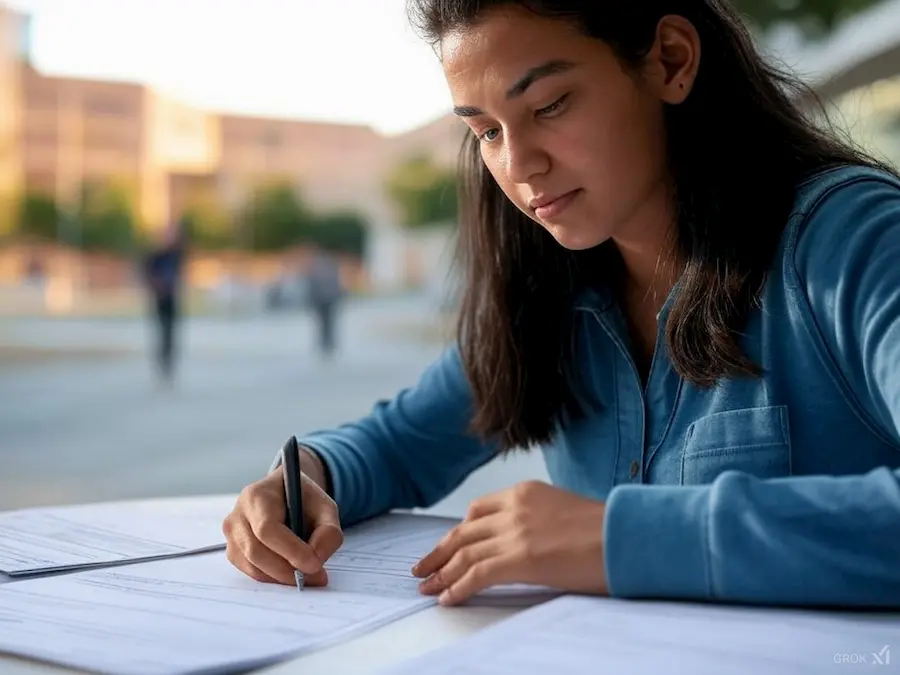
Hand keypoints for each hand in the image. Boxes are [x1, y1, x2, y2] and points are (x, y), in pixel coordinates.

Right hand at [223, 464, 342, 586]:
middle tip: (316, 576)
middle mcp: (238, 515)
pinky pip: (251, 572)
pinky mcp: (233, 551)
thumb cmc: (304, 501)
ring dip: (282, 577)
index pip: (267, 528)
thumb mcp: (326, 508)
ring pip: (252, 566)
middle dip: (287, 570)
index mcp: (258, 495)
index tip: (314, 565)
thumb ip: (328, 533)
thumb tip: (316, 561)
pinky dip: (273, 577)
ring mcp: (232, 535)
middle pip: (256, 551)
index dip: (290, 550)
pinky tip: (291, 570)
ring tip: (308, 575)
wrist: (285, 496)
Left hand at [412, 480, 607, 605]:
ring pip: (464, 554)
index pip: (477, 510)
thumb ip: (537, 520)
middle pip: (463, 531)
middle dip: (439, 552)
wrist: (627, 535)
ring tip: (427, 588)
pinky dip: (458, 588)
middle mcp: (513, 507)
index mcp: (524, 492)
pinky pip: (476, 575)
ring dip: (441, 573)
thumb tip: (526, 543)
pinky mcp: (520, 558)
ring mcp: (515, 532)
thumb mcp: (563, 511)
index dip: (458, 532)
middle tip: (422, 568)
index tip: (446, 546)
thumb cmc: (606, 530)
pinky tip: (448, 599)